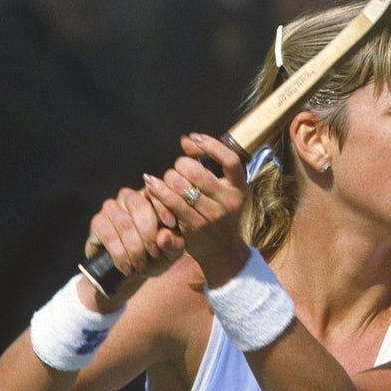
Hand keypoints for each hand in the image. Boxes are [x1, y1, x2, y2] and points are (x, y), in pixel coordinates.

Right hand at [83, 186, 185, 292]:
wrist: (134, 272)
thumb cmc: (157, 256)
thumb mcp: (172, 251)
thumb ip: (173, 243)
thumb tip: (164, 236)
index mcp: (151, 197)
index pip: (155, 192)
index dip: (163, 206)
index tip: (171, 224)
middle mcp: (129, 197)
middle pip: (137, 204)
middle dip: (148, 232)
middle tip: (154, 253)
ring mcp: (111, 208)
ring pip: (123, 223)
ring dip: (134, 248)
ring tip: (141, 265)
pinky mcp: (98, 222)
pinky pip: (108, 236)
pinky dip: (120, 254)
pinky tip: (127, 267)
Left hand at [142, 133, 249, 286]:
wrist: (223, 252)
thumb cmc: (220, 214)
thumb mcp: (224, 191)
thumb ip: (209, 166)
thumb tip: (185, 140)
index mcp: (240, 187)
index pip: (230, 160)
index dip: (210, 145)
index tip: (192, 138)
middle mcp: (229, 201)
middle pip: (199, 172)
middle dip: (182, 165)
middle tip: (177, 169)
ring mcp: (213, 216)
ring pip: (183, 186)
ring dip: (169, 178)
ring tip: (165, 179)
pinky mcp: (195, 227)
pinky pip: (172, 203)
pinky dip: (159, 191)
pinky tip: (150, 183)